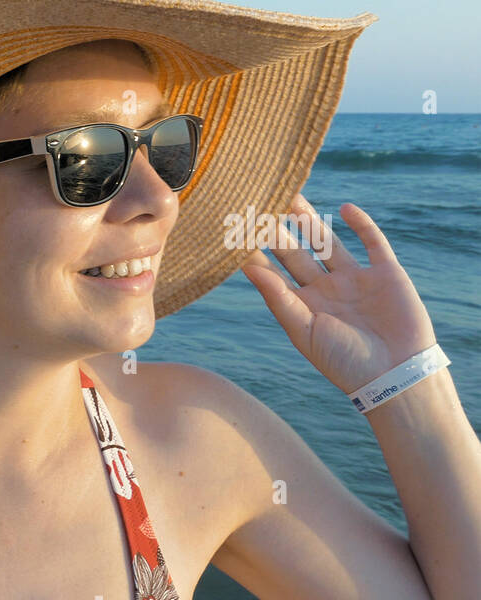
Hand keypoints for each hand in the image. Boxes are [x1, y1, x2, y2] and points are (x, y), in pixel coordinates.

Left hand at [240, 193, 437, 394]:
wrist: (394, 374)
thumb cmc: (343, 361)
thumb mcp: (303, 330)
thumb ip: (278, 298)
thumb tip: (248, 267)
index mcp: (302, 304)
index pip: (272, 272)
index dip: (255, 252)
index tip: (234, 230)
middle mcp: (325, 288)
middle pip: (296, 251)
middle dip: (278, 230)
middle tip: (257, 203)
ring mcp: (354, 279)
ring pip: (328, 241)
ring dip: (311, 220)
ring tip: (290, 195)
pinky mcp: (385, 273)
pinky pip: (372, 242)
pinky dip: (362, 224)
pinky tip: (346, 208)